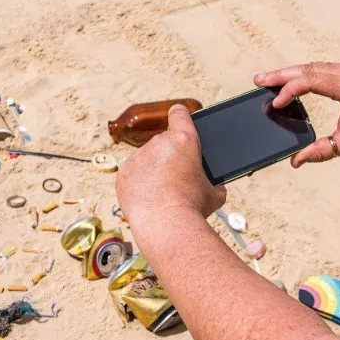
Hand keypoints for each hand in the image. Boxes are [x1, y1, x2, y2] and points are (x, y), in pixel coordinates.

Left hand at [115, 105, 226, 223]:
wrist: (166, 225)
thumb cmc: (193, 208)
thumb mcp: (214, 195)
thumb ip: (214, 185)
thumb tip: (216, 189)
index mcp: (184, 141)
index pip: (179, 114)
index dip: (181, 116)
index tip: (180, 119)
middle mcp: (159, 143)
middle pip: (164, 142)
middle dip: (169, 156)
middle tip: (176, 177)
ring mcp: (138, 157)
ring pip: (146, 159)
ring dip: (152, 169)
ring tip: (161, 193)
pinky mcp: (123, 173)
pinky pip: (132, 174)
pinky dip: (138, 183)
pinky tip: (147, 198)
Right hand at [255, 62, 339, 166]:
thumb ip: (320, 152)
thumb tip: (296, 161)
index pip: (310, 82)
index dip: (289, 92)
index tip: (275, 104)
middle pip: (307, 68)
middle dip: (280, 75)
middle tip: (258, 81)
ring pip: (313, 66)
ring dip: (290, 73)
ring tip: (269, 81)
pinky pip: (322, 68)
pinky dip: (304, 74)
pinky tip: (291, 81)